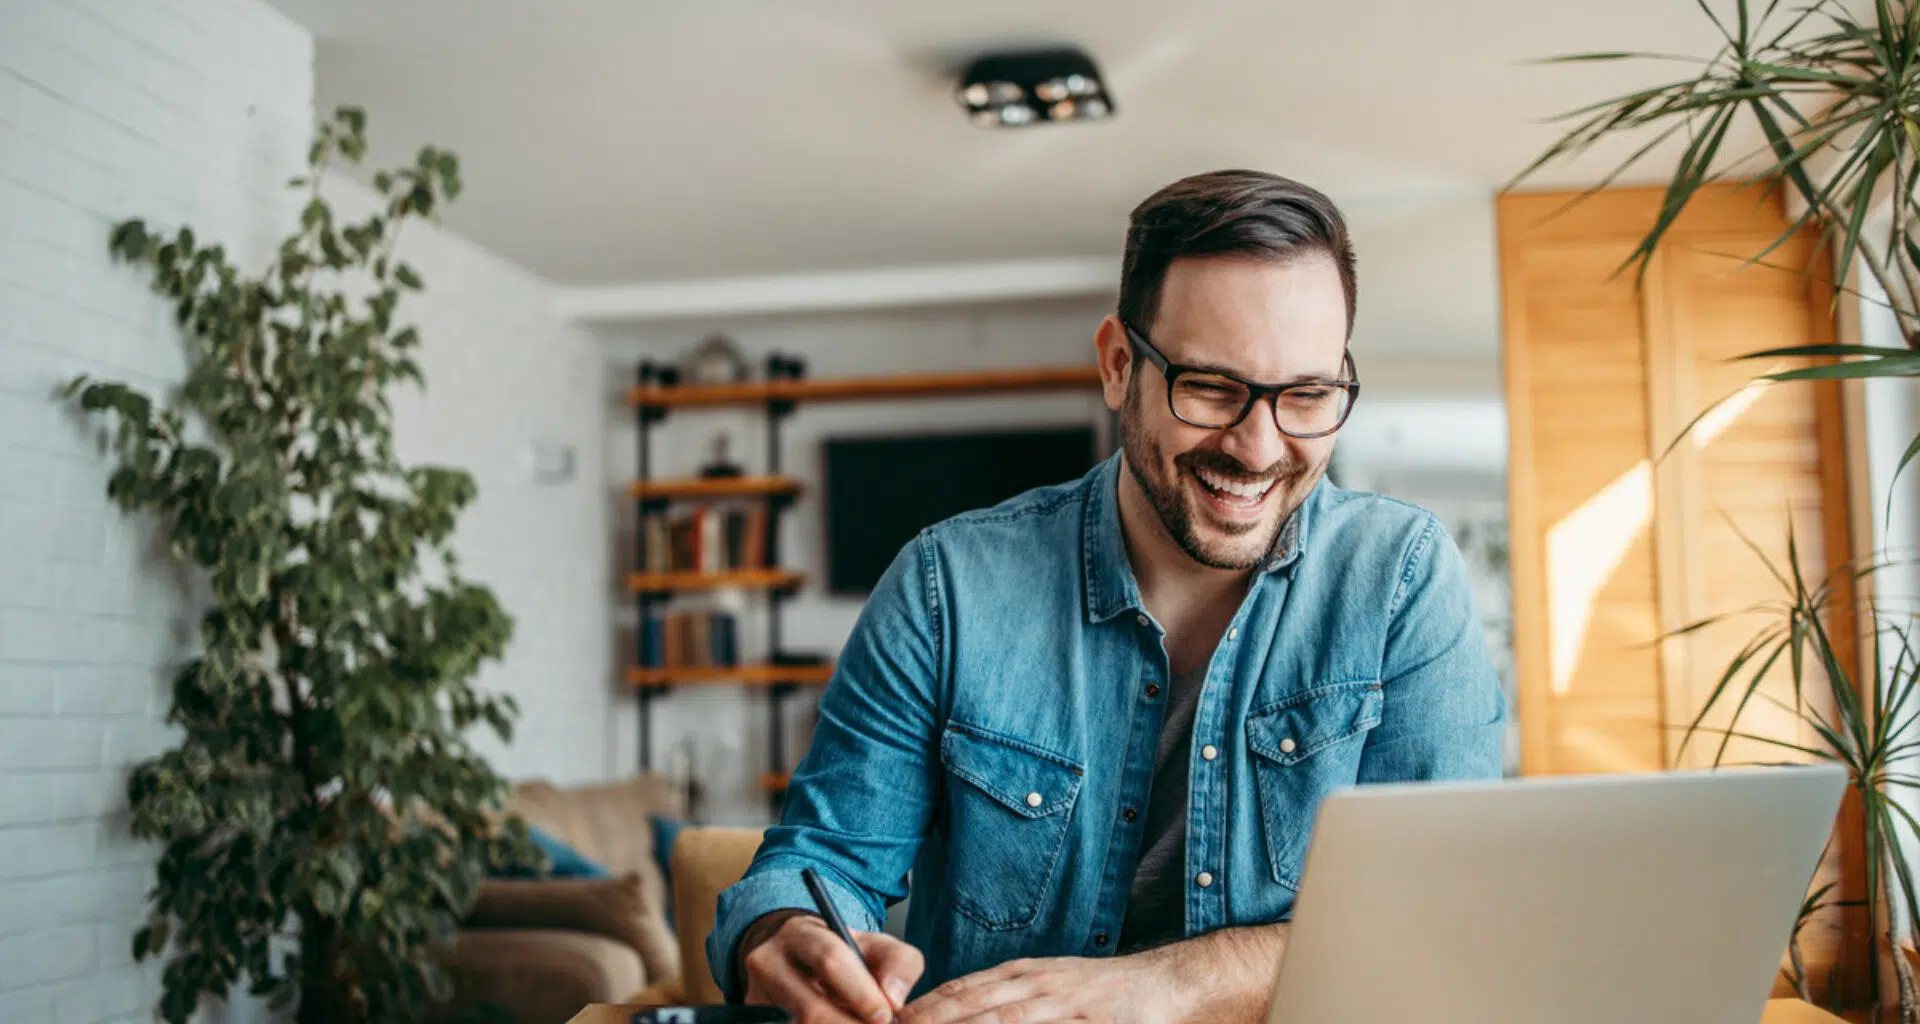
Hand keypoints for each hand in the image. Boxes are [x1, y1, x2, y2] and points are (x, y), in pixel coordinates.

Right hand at [742, 911, 924, 1023]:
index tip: (885, 1015)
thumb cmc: (846, 955)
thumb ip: (898, 963)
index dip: (861, 992)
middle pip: (810, 1008)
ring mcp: (757, 997)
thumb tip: (893, 997)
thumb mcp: (876, 946)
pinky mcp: (758, 1017)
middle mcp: (768, 963)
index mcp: (800, 934)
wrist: (801, 963)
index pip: (829, 960)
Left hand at [900, 953, 1183, 1023]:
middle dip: (929, 1023)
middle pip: (970, 1008)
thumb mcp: (1046, 988)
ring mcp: (1061, 1005)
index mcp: (1020, 976)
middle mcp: (1035, 986)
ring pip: (1000, 1022)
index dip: (921, 1010)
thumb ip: (1004, 1002)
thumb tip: (958, 1012)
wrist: (1165, 986)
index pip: (959, 993)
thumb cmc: (1101, 995)